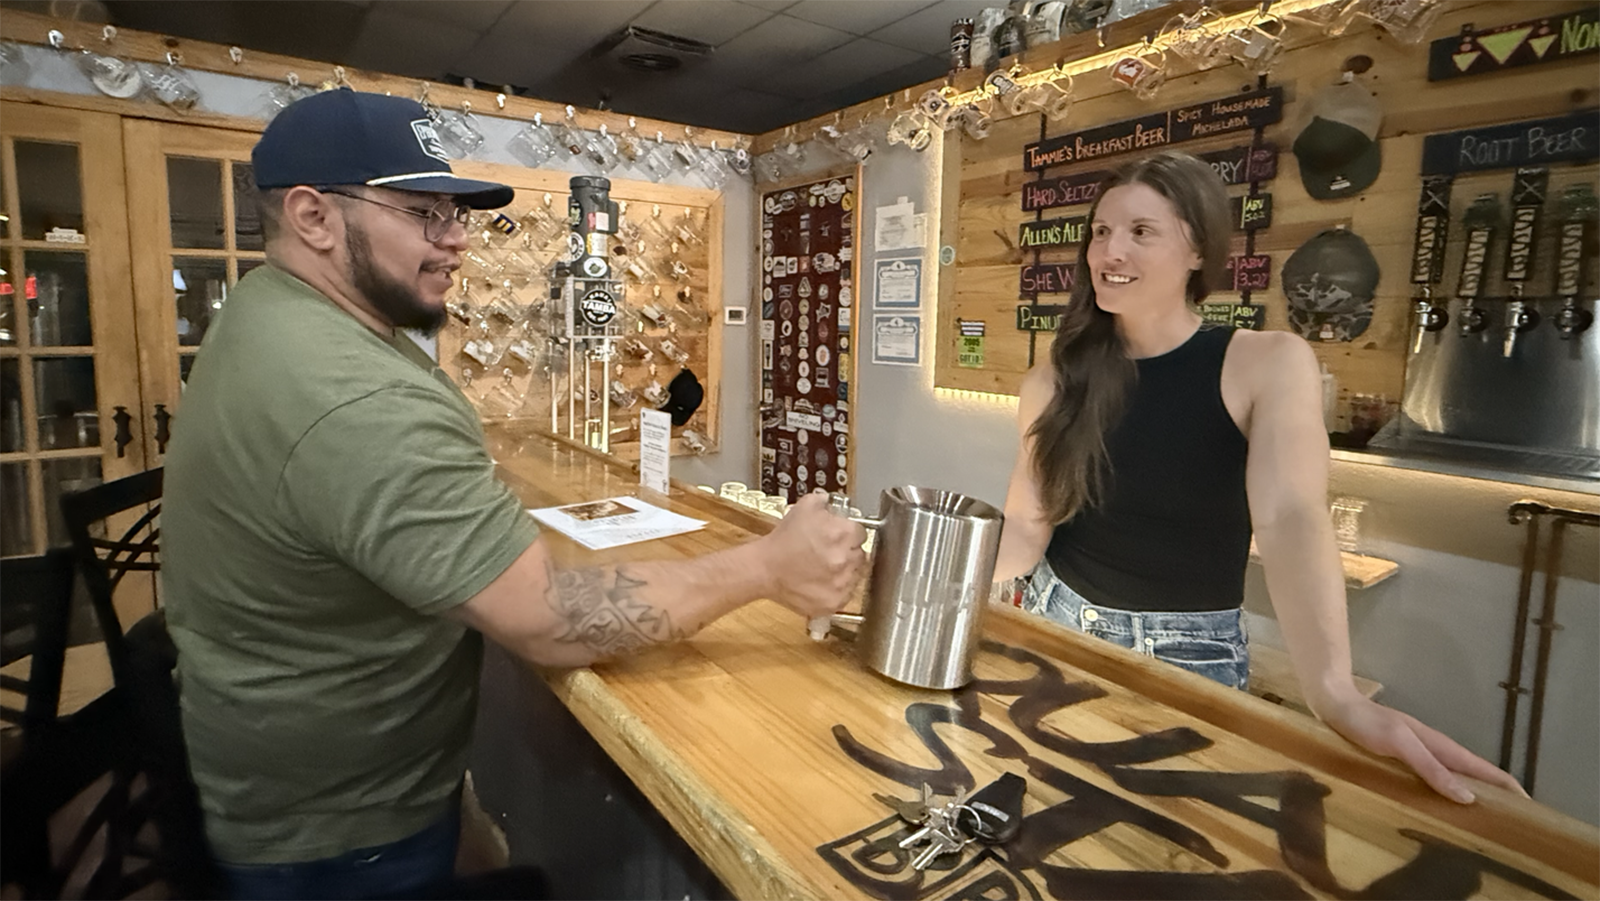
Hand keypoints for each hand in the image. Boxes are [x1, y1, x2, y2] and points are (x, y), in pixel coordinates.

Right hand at [757, 490, 867, 618]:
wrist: (765, 568)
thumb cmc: (782, 540)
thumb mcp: (803, 508)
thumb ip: (824, 501)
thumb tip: (832, 502)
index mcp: (843, 533)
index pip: (861, 533)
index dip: (849, 533)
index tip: (841, 537)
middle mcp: (846, 559)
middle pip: (860, 554)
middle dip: (848, 552)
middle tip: (830, 552)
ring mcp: (842, 583)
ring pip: (855, 575)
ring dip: (845, 571)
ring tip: (824, 568)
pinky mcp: (835, 602)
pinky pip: (846, 594)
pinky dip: (837, 589)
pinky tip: (821, 582)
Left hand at [1315, 693, 1527, 803]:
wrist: (1335, 703)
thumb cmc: (1366, 723)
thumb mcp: (1400, 744)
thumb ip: (1431, 767)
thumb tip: (1468, 797)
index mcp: (1438, 745)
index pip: (1482, 767)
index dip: (1506, 785)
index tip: (1527, 806)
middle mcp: (1432, 747)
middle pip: (1471, 771)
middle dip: (1493, 791)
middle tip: (1509, 819)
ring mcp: (1416, 750)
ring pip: (1451, 772)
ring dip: (1469, 790)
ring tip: (1480, 814)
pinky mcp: (1399, 754)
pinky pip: (1430, 774)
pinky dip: (1444, 787)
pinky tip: (1438, 799)